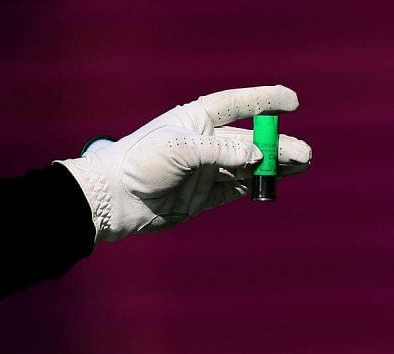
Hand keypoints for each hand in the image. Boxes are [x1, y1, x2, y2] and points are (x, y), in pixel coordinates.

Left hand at [56, 85, 311, 242]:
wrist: (117, 199)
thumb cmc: (141, 162)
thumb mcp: (180, 149)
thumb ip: (220, 151)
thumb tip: (257, 157)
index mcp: (196, 120)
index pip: (236, 104)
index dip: (264, 101)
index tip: (293, 101)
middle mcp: (203, 143)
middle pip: (248, 141)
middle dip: (276, 145)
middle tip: (303, 154)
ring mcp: (205, 169)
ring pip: (246, 166)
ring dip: (271, 167)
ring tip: (299, 166)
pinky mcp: (203, 195)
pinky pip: (235, 189)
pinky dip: (254, 187)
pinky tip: (271, 185)